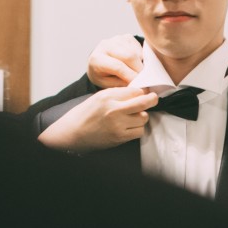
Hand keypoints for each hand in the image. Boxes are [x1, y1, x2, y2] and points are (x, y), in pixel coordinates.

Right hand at [37, 87, 158, 151]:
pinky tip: (130, 126)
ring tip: (133, 116)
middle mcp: (114, 109)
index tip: (144, 92)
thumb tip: (139, 92)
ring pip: (143, 118)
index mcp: (108, 96)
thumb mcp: (99, 96)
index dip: (142, 91)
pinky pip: (139, 131)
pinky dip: (137, 128)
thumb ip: (118, 93)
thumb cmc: (86, 113)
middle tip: (153, 98)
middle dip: (152, 99)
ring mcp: (118, 125)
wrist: (74, 132)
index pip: (135, 90)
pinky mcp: (120, 137)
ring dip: (141, 116)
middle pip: (144, 102)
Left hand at [86, 34, 143, 87]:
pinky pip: (139, 48)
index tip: (139, 84)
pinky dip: (140, 58)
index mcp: (97, 59)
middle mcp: (106, 45)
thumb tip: (137, 82)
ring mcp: (117, 39)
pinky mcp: (126, 37)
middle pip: (129, 56)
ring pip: (135, 52)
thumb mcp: (106, 84)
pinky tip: (135, 63)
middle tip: (143, 80)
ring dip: (140, 64)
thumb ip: (120, 83)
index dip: (130, 76)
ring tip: (137, 72)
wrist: (98, 60)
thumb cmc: (102, 74)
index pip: (117, 66)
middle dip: (139, 69)